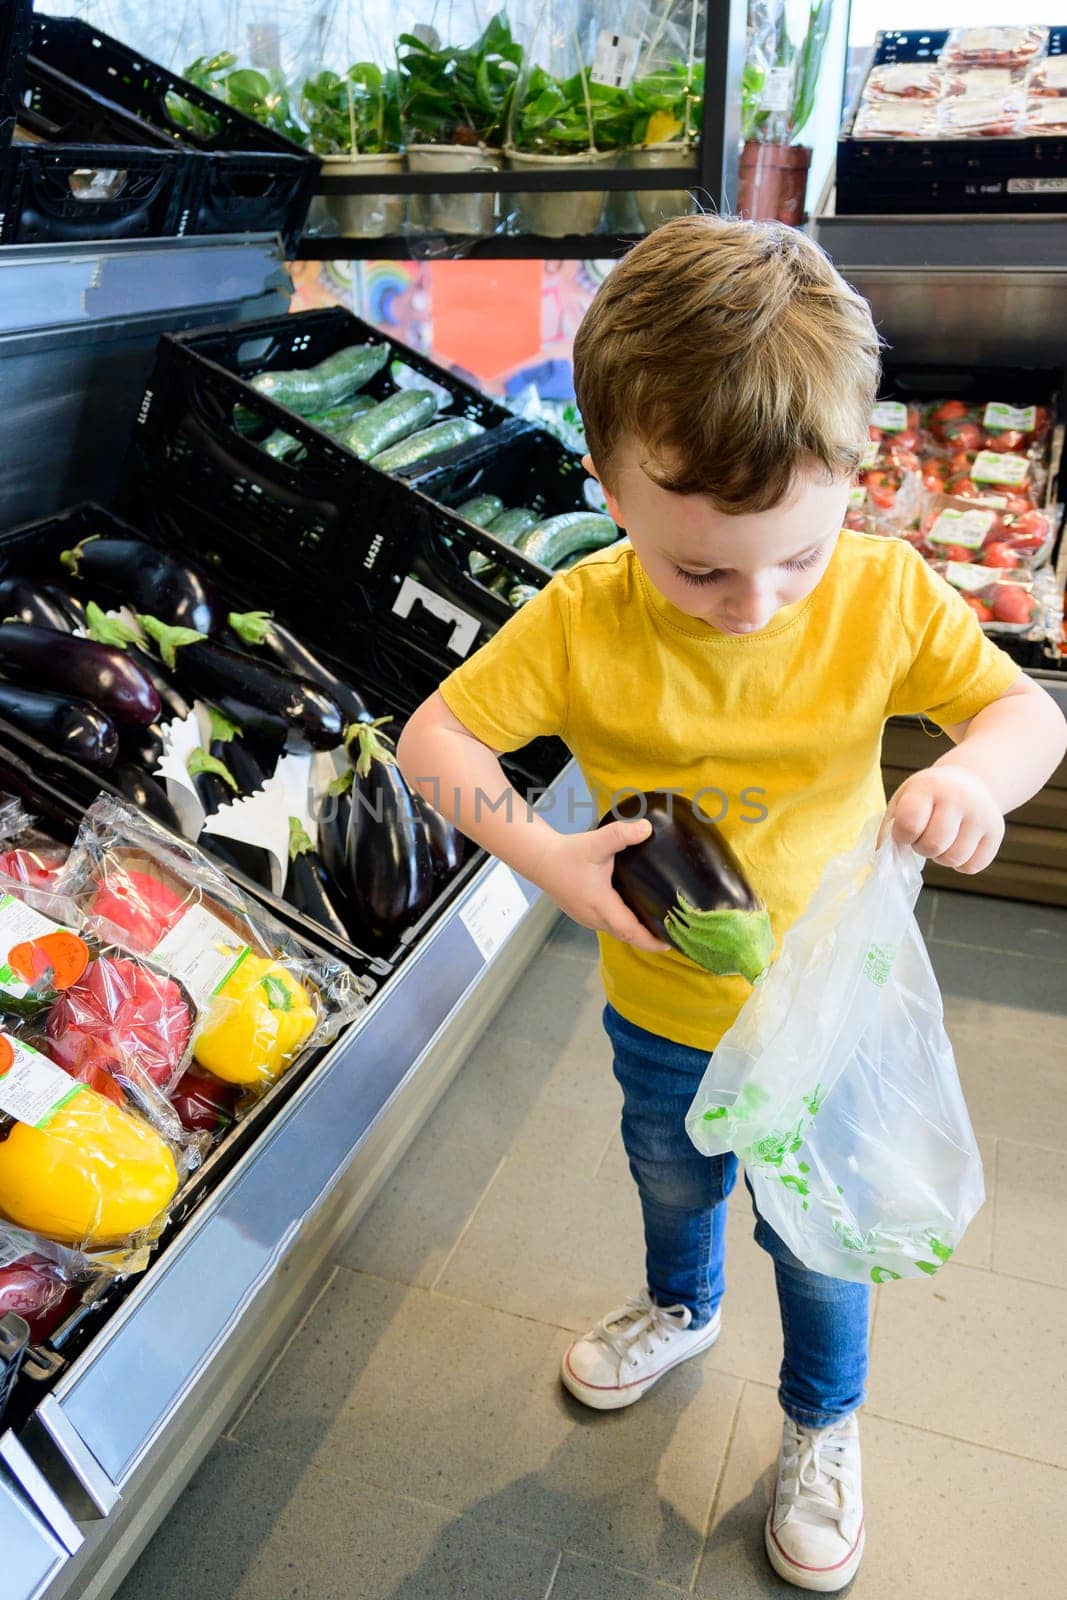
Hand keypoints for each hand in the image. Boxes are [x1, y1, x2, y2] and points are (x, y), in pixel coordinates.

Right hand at [534, 819, 671, 953]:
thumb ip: (621, 834)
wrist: (541, 859)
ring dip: (637, 934)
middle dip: (649, 940)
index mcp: (600, 904)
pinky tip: (636, 916)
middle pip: (627, 936)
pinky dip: (625, 927)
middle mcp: (594, 917)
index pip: (630, 931)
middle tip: (674, 935)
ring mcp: (587, 919)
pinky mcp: (583, 914)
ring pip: (617, 932)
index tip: (671, 941)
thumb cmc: (567, 853)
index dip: (651, 940)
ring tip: (659, 928)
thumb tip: (647, 828)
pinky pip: (609, 926)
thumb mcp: (596, 842)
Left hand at [880, 765, 1003, 873]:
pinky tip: (958, 844)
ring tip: (942, 839)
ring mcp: (982, 814)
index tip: (905, 830)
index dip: (902, 836)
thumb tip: (886, 863)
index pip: (909, 824)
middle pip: (934, 845)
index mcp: (929, 786)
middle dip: (922, 848)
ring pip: (954, 859)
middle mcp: (960, 797)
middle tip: (924, 835)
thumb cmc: (927, 796)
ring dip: (941, 857)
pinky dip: (960, 863)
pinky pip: (972, 866)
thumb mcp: (903, 801)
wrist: (967, 782)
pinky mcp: (997, 831)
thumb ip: (889, 831)